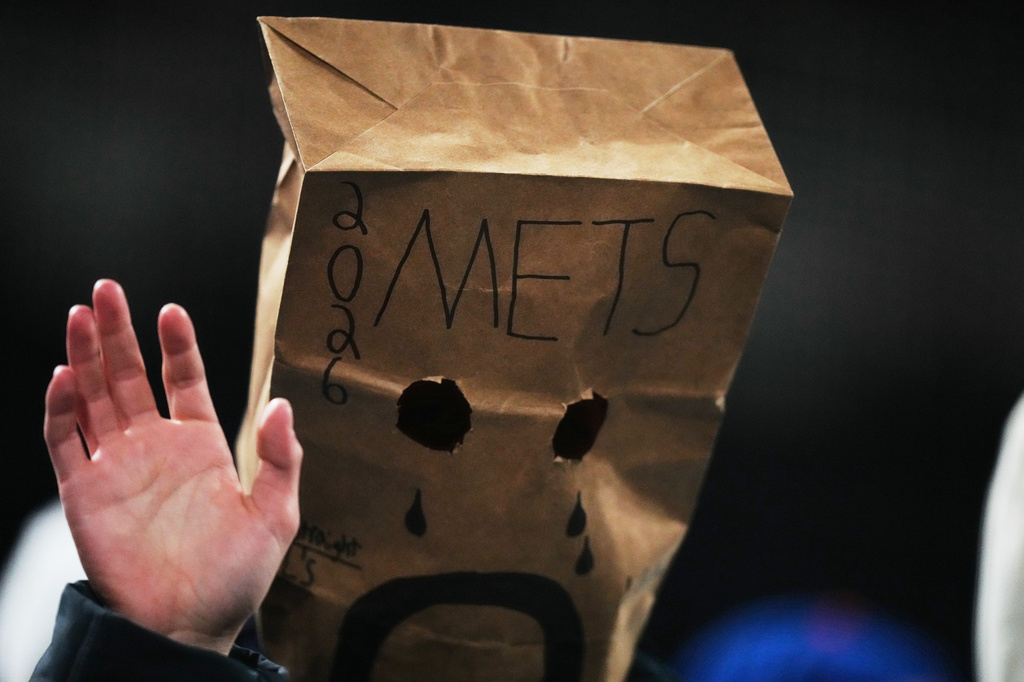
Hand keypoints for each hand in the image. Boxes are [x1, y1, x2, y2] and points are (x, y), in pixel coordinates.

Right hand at [43, 280, 301, 654]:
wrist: (190, 626)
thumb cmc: (236, 576)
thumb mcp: (275, 515)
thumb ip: (281, 459)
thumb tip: (283, 404)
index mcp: (201, 446)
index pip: (184, 380)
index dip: (177, 346)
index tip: (171, 311)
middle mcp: (156, 447)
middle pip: (129, 377)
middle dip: (118, 334)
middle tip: (107, 290)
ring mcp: (118, 466)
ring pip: (94, 398)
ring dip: (84, 357)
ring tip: (81, 315)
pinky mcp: (85, 492)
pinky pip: (66, 442)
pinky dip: (61, 409)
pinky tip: (64, 376)